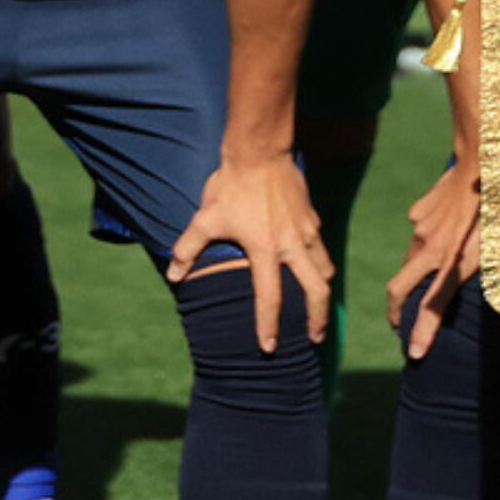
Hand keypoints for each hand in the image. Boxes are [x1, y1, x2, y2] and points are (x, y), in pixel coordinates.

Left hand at [166, 150, 330, 352]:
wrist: (259, 152)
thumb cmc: (230, 186)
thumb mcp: (205, 218)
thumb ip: (188, 249)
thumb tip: (173, 276)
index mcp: (265, 249)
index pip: (270, 297)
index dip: (269, 325)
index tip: (270, 347)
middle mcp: (292, 245)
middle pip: (316, 291)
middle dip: (318, 319)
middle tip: (315, 338)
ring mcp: (308, 232)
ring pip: (325, 271)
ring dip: (323, 294)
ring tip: (319, 310)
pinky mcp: (314, 219)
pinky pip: (323, 250)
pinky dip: (322, 266)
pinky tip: (316, 273)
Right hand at [390, 160, 484, 358]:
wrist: (483, 156)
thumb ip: (480, 267)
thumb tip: (462, 285)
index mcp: (450, 259)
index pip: (431, 306)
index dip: (422, 332)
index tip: (414, 354)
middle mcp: (429, 246)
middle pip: (400, 287)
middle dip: (397, 311)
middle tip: (400, 326)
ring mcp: (421, 227)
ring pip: (412, 258)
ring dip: (417, 275)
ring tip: (429, 282)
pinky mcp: (421, 210)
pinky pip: (420, 231)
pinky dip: (428, 240)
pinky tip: (446, 231)